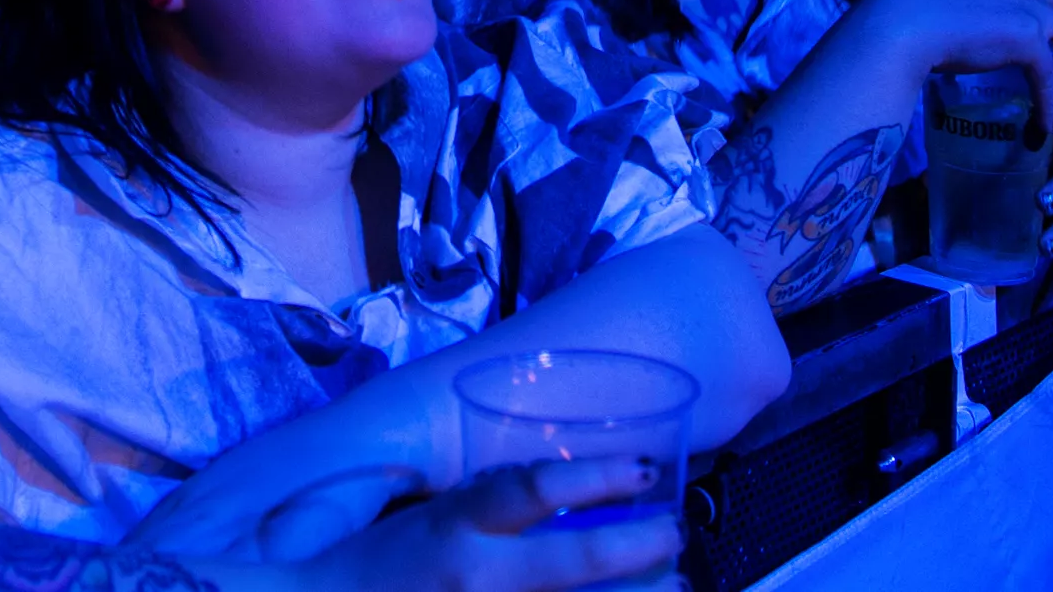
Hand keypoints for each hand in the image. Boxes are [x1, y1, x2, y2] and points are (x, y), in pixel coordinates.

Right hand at [286, 458, 682, 591]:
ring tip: (671, 582)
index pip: (534, 488)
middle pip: (579, 564)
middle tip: (675, 534)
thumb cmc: (377, 565)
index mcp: (455, 527)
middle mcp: (477, 579)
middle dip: (642, 548)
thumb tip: (571, 493)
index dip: (596, 477)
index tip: (642, 470)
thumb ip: (493, 507)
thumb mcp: (431, 518)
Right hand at [862, 0, 1052, 130]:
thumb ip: (962, 0)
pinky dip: (1050, 100)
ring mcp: (1029, 8)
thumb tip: (957, 26)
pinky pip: (1050, 76)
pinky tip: (1044, 120)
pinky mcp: (1029, 40)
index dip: (1036, 9)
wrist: (900, 22)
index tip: (1028, 33)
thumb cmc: (904, 6)